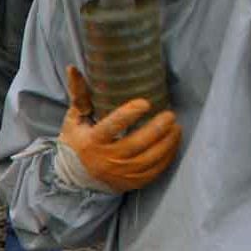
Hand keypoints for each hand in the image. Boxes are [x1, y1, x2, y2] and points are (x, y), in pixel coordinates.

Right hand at [56, 65, 180, 192]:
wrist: (74, 179)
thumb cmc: (76, 143)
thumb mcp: (74, 119)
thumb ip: (78, 94)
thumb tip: (73, 68)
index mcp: (92, 141)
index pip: (112, 126)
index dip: (130, 114)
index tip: (146, 102)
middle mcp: (106, 159)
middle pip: (137, 143)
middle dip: (157, 128)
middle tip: (170, 115)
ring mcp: (119, 173)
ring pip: (149, 159)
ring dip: (167, 142)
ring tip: (176, 127)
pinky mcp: (130, 182)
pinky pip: (153, 172)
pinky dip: (166, 158)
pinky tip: (173, 144)